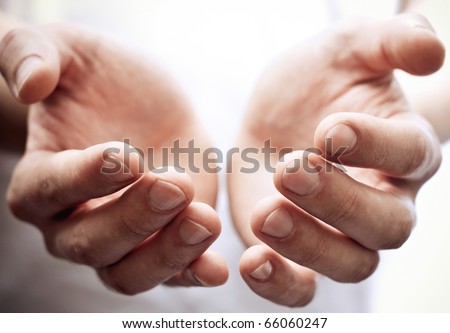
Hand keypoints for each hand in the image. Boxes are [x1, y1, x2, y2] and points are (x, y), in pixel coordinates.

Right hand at [1, 24, 227, 293]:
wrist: (145, 103)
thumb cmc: (101, 78)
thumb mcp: (69, 50)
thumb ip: (33, 53)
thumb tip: (27, 84)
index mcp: (41, 178)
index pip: (50, 190)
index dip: (86, 178)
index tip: (129, 156)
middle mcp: (71, 222)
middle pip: (91, 243)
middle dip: (135, 218)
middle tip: (176, 185)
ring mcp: (118, 240)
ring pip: (128, 272)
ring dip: (167, 254)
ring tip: (204, 222)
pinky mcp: (160, 242)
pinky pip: (170, 273)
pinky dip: (192, 273)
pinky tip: (216, 267)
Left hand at [228, 13, 443, 305]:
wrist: (277, 116)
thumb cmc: (318, 82)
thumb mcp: (349, 47)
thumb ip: (390, 41)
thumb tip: (432, 50)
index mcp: (403, 149)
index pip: (410, 156)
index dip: (375, 146)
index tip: (330, 130)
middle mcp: (384, 199)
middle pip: (385, 224)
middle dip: (338, 201)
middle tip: (291, 169)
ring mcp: (341, 232)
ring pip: (349, 264)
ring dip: (308, 244)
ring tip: (264, 214)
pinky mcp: (299, 250)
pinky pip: (303, 285)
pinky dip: (281, 283)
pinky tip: (251, 262)